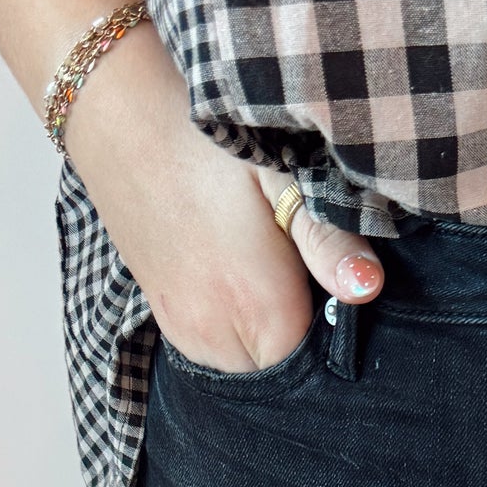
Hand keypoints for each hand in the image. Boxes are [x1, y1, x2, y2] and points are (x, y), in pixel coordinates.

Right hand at [62, 24, 383, 371]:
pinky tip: (242, 280)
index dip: (340, 331)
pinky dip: (239, 332)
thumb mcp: (279, 176)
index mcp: (260, 312)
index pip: (322, 364)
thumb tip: (367, 287)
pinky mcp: (165, 321)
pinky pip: (220, 353)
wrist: (119, 116)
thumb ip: (328, 240)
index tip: (338, 284)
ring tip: (272, 274)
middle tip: (307, 273)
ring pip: (251, 366)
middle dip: (307, 340)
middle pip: (286, 371)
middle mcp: (220, 341)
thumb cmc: (205, 140)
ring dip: (271, 337)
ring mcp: (186, 335)